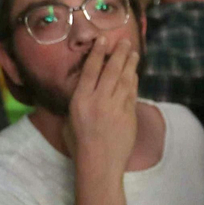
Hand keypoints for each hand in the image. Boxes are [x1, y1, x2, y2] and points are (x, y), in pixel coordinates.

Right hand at [62, 42, 139, 168]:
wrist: (100, 164)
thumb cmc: (79, 145)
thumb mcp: (69, 121)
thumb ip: (77, 103)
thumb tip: (81, 91)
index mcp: (80, 100)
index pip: (90, 70)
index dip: (97, 53)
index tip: (103, 39)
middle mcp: (99, 100)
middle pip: (111, 70)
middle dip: (118, 53)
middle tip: (124, 41)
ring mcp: (116, 107)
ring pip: (124, 79)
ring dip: (129, 64)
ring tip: (133, 52)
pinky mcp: (129, 115)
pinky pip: (132, 93)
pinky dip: (133, 81)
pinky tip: (134, 73)